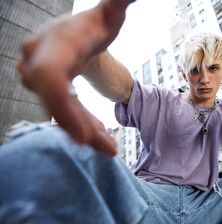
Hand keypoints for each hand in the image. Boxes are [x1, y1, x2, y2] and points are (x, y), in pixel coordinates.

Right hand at [16, 1, 133, 155]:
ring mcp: (39, 76)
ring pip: (59, 110)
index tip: (82, 136)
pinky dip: (81, 125)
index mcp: (57, 42)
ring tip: (109, 148)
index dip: (62, 106)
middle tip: (108, 149)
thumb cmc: (96, 24)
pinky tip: (100, 138)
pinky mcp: (47, 89)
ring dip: (84, 130)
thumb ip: (119, 2)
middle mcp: (40, 59)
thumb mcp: (111, 14)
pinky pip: (63, 111)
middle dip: (80, 126)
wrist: (76, 33)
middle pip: (54, 100)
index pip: (50, 76)